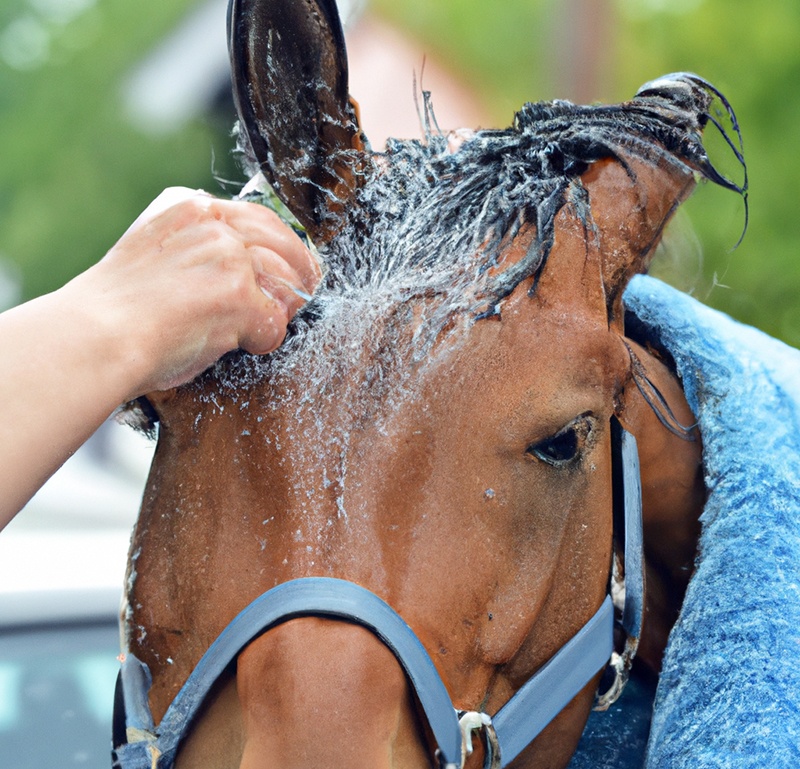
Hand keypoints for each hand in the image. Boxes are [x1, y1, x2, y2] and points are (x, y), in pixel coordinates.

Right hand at [70, 187, 320, 395]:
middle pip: (284, 244)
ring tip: (255, 329)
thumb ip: (193, 249)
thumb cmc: (114, 312)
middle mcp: (214, 224)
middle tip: (299, 297)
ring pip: (286, 282)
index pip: (259, 219)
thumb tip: (233, 269)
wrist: (94, 338)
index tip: (286, 266)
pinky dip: (262, 341)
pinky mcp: (240, 295)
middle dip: (297, 273)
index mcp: (190, 207)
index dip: (279, 248)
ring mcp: (230, 258)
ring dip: (278, 309)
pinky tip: (238, 346)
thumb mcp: (152, 252)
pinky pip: (274, 323)